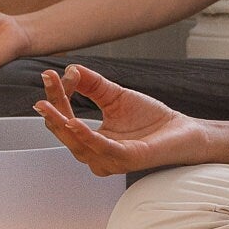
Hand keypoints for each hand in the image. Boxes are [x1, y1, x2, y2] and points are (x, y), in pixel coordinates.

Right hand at [32, 65, 212, 175]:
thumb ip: (93, 85)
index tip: (48, 75)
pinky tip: (74, 122)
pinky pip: (102, 149)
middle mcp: (96, 154)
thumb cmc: (150, 119)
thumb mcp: (115, 96)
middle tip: (45, 86)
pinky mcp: (127, 160)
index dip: (56, 97)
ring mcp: (110, 160)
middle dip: (53, 108)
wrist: (183, 130)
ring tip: (50, 105)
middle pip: (66, 132)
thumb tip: (71, 69)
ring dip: (62, 123)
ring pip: (78, 144)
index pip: (65, 119)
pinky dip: (86, 136)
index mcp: (91, 141)